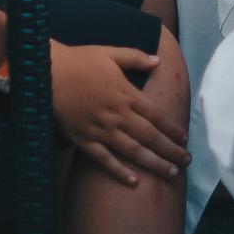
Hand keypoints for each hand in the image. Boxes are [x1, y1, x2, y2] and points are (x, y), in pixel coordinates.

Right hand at [47, 40, 185, 185]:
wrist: (47, 72)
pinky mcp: (83, 140)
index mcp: (126, 94)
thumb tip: (157, 60)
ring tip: (170, 173)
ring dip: (153, 163)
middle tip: (186, 161)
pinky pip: (104, 159)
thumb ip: (135, 57)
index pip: (156, 116)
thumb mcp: (110, 52)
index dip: (172, 129)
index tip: (184, 139)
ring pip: (133, 151)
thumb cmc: (79, 60)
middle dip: (170, 150)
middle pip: (150, 137)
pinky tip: (133, 181)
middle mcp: (117, 115)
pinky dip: (119, 171)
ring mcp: (101, 130)